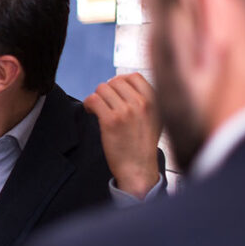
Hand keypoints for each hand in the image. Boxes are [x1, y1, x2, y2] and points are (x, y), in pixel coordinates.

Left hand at [84, 72, 161, 198]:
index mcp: (154, 102)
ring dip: (96, 97)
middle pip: (115, 81)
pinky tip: (91, 112)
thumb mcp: (155, 119)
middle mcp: (141, 104)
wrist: (138, 168)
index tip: (115, 92)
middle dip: (106, 91)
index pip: (134, 76)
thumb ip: (146, 100)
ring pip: (102, 88)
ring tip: (98, 109)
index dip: (120, 82)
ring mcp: (126, 111)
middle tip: (104, 103)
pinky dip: (88, 104)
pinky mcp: (110, 121)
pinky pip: (93, 100)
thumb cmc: (143, 145)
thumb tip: (125, 82)